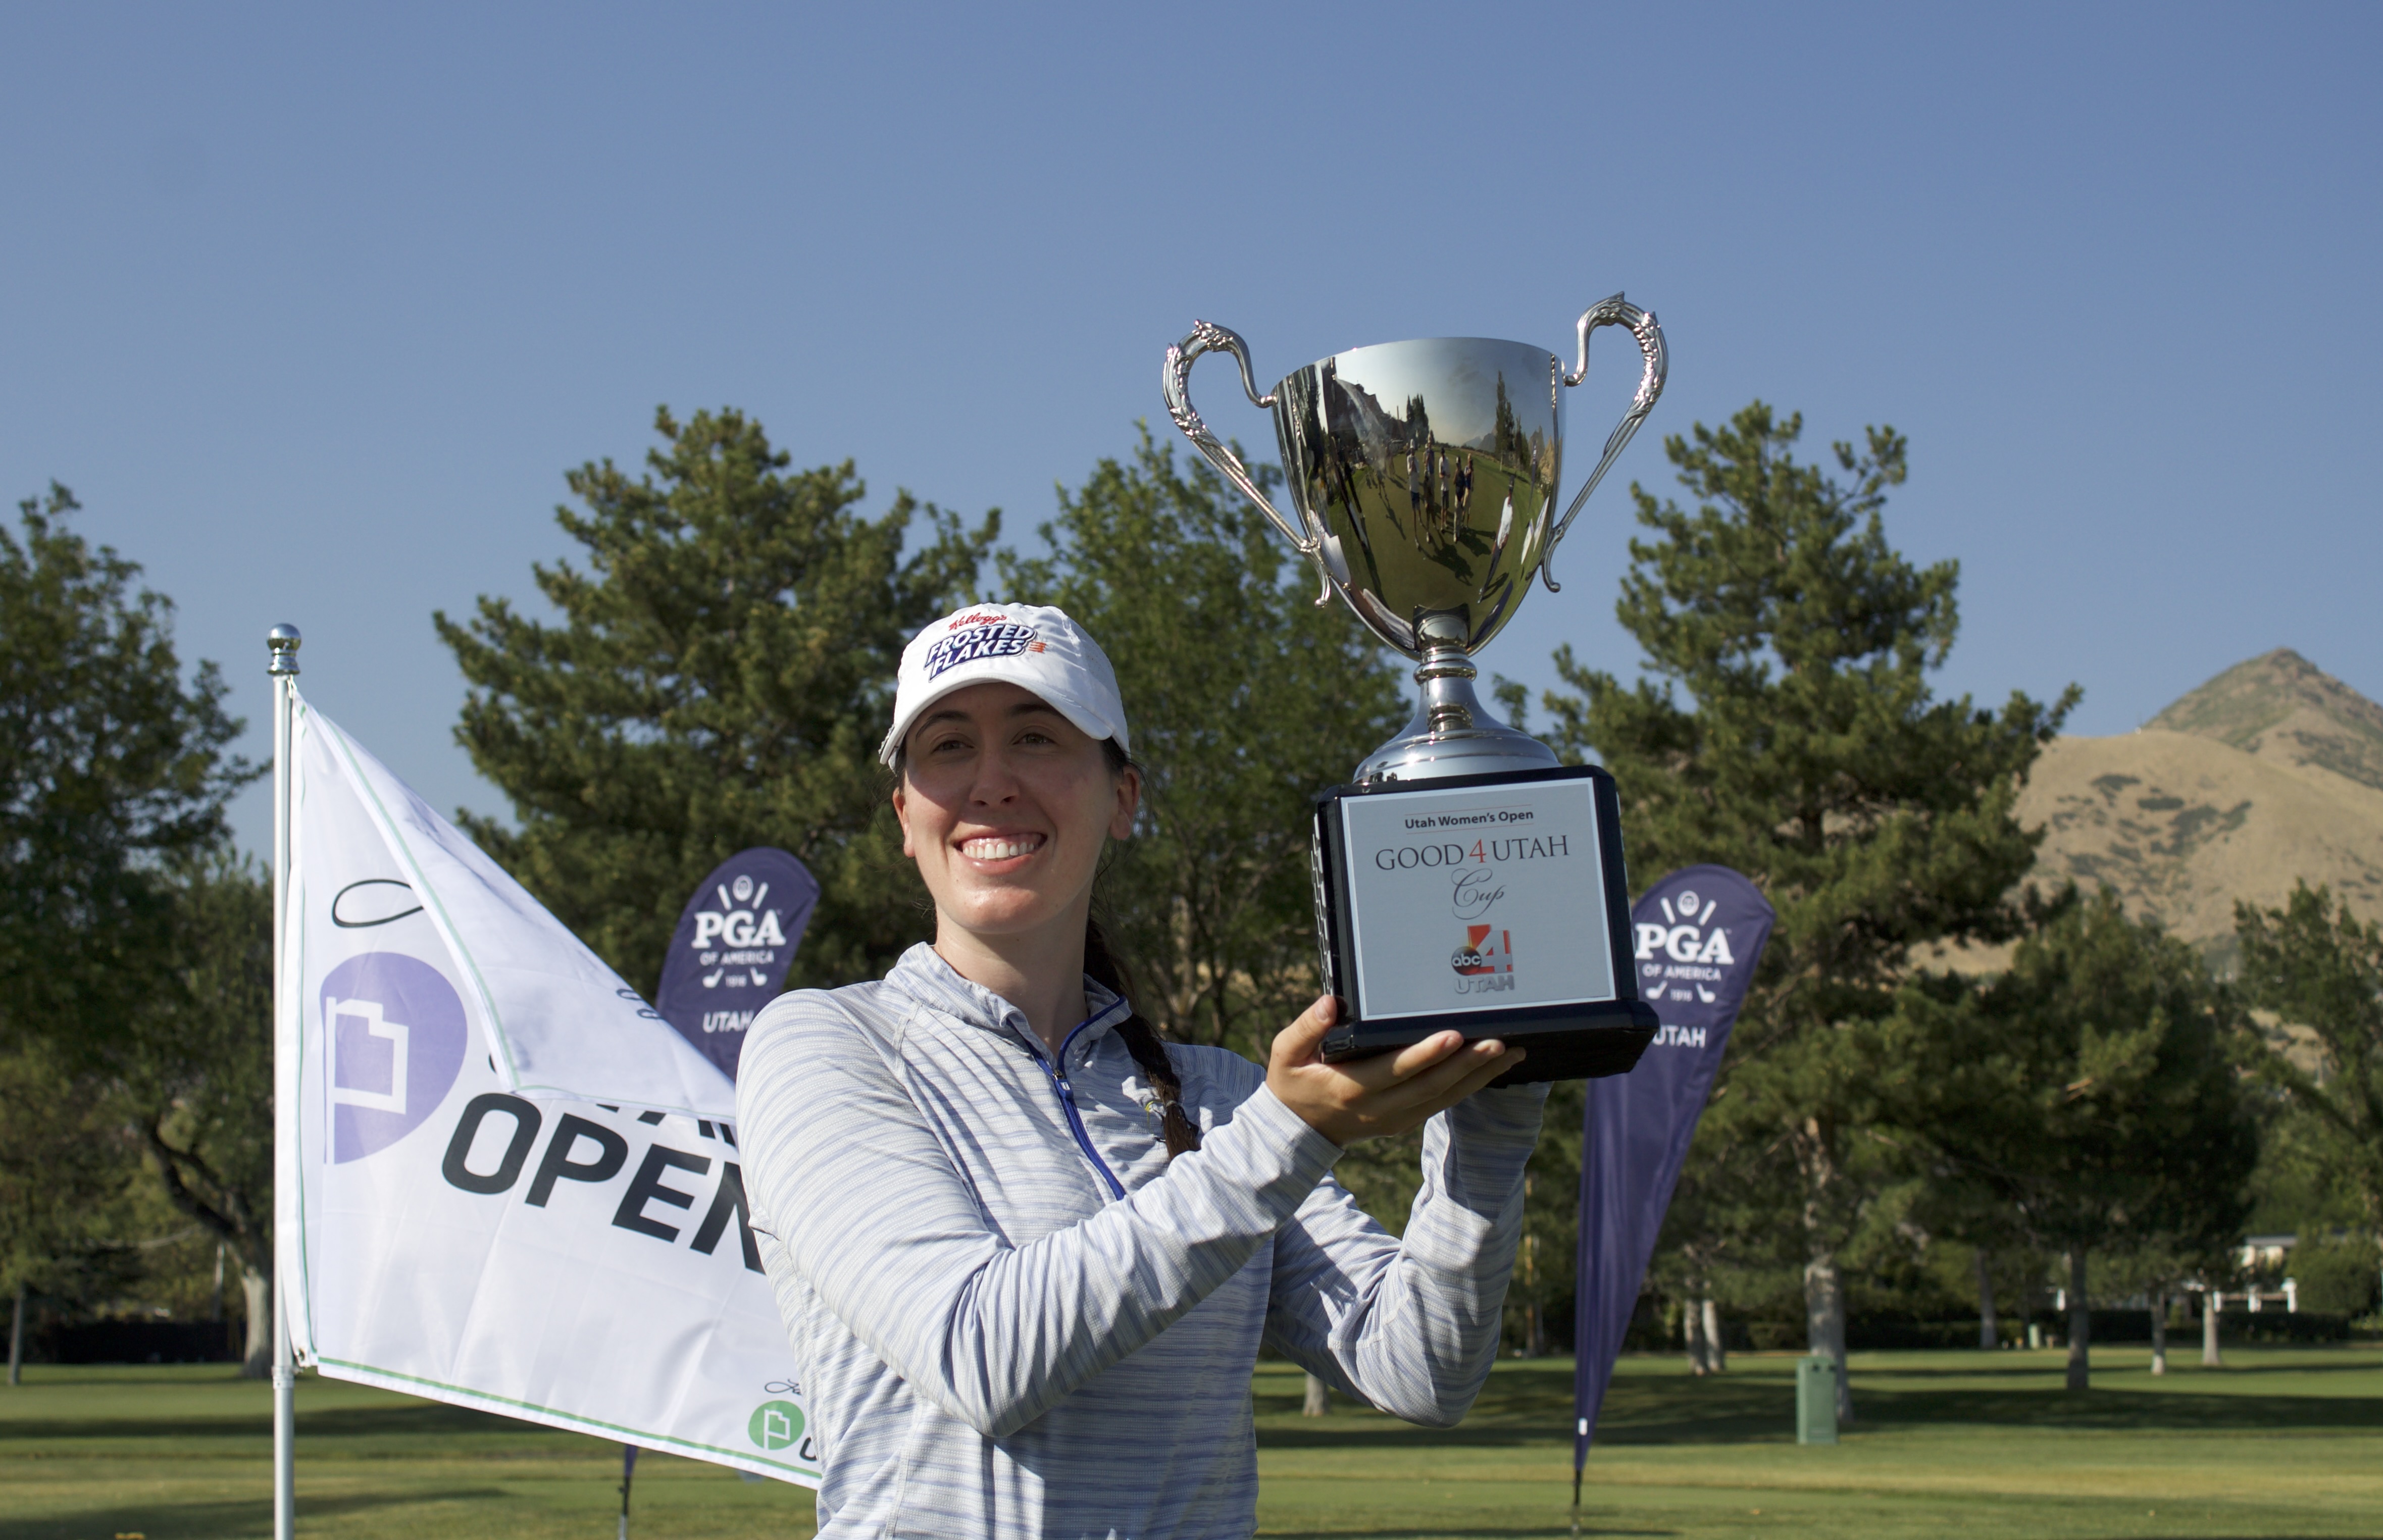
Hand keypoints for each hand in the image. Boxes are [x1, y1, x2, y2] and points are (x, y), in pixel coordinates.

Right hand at [1265, 996, 1523, 1147]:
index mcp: (1352, 1088)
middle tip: (1499, 1042)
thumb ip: (1306, 1028)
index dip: (1426, 1054)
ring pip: (1444, 1097)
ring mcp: (1396, 1119)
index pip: (1397, 1070)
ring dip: (1479, 1076)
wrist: (1296, 1131)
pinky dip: (1469, 1086)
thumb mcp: (1286, 1054)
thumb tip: (1330, 1004)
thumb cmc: (1293, 1083)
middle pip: (1432, 1086)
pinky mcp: (1405, 1121)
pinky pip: (1442, 1103)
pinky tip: (1491, 1069)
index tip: (1453, 1036)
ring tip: (1510, 1053)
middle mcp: (1380, 1108)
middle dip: (1468, 1064)